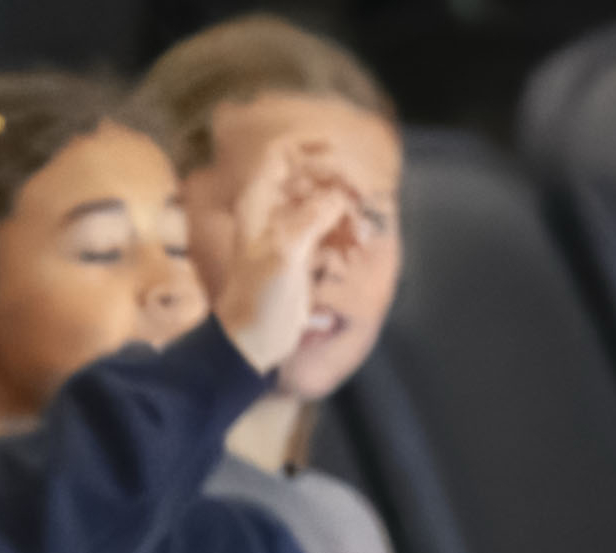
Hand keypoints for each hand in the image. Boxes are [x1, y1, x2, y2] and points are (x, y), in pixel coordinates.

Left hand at [195, 132, 367, 373]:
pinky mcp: (302, 252)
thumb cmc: (259, 298)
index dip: (307, 147)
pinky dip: (345, 230)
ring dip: (346, 208)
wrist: (252, 342)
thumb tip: (337, 196)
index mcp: (259, 204)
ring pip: (323, 201)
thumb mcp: (285, 252)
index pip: (281, 155)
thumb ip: (311, 216)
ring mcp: (288, 231)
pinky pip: (329, 228)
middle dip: (336, 181)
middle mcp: (272, 211)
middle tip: (361, 198)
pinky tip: (358, 243)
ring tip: (363, 227)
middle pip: (309, 175)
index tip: (337, 152)